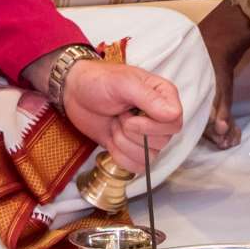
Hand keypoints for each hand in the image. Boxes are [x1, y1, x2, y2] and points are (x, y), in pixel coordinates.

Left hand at [59, 59, 182, 173]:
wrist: (75, 93)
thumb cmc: (98, 81)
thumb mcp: (122, 83)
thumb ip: (148, 98)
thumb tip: (173, 114)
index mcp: (163, 96)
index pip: (174, 121)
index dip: (152, 125)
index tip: (129, 116)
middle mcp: (159, 117)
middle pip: (163, 141)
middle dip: (132, 133)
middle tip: (118, 116)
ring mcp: (148, 135)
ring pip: (149, 156)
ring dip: (123, 143)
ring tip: (114, 124)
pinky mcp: (133, 149)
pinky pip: (138, 166)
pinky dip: (120, 156)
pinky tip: (112, 139)